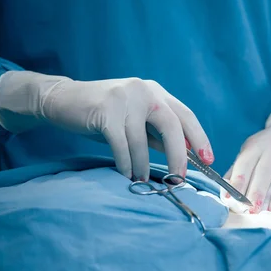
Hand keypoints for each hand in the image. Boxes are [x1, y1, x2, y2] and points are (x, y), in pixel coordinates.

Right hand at [0, 71, 213, 180]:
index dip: (199, 138)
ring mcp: (124, 98)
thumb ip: (157, 134)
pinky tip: (126, 173)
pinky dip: (125, 163)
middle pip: (171, 126)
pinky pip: (121, 144)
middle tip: (179, 178)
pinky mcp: (105, 110)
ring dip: (143, 165)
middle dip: (178, 156)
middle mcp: (144, 90)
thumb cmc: (104, 115)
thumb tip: (184, 155)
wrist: (62, 100)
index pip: (185, 115)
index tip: (208, 160)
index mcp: (156, 91)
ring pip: (142, 141)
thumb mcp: (135, 121)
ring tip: (142, 179)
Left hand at [223, 116, 270, 213]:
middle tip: (252, 211)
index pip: (245, 164)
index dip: (237, 182)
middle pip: (265, 170)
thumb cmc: (270, 146)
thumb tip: (225, 194)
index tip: (230, 200)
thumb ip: (238, 171)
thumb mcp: (251, 151)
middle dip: (258, 191)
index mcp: (256, 146)